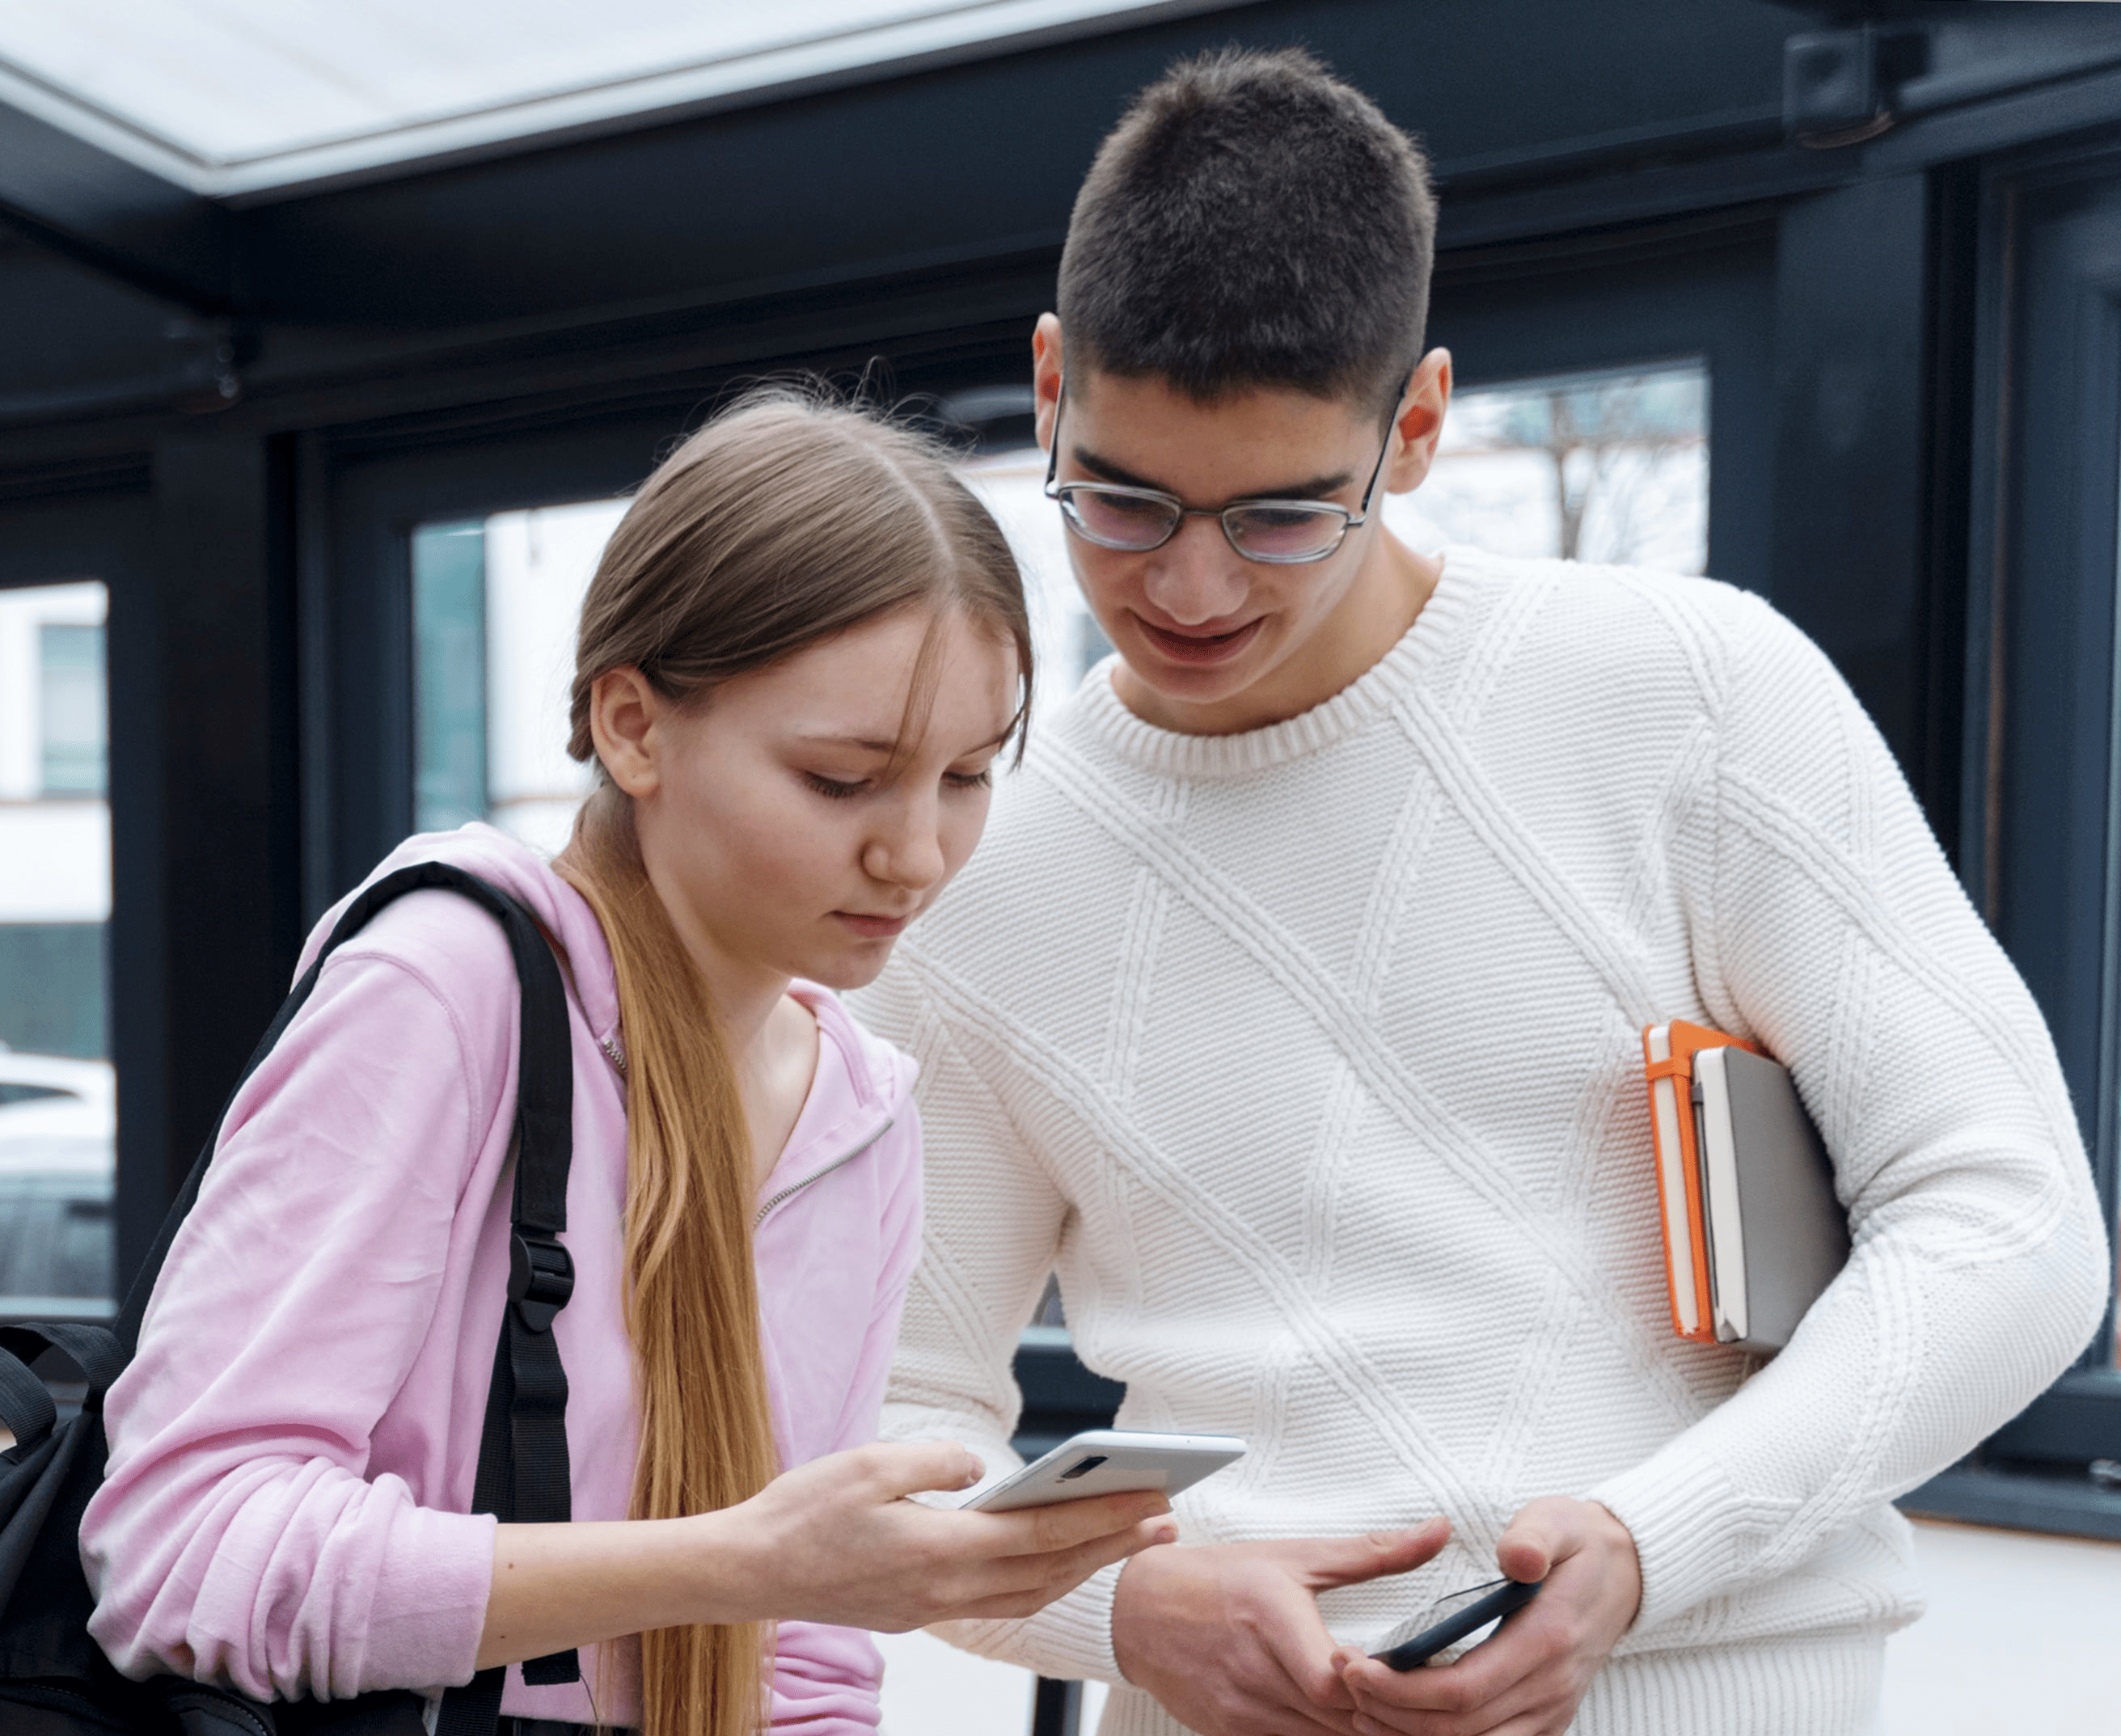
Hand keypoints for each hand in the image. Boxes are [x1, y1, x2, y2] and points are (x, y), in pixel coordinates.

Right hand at [718, 1440, 1177, 1631]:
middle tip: (1167, 1519)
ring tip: (1125, 1538)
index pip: (1043, 1535)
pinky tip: (1056, 1561)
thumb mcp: (870, 1464)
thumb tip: (983, 1469)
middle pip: (1050, 1571)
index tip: (1152, 1499)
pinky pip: (1000, 1602)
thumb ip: (936, 1462)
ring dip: (1084, 1566)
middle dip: (1113, 1544)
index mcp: (939, 1550)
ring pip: (1030, 1594)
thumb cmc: (802, 1511)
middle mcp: (946, 1590)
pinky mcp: (920, 1610)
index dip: (1103, 1517)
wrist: (747, 1571)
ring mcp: (934, 1607)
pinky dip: (1040, 1582)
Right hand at [1112, 1520, 1451, 1735]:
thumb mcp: (1297, 1556)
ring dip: (1359, 1732)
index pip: (1332, 1680)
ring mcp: (1242, 1711)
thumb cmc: (1222, 1578)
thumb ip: (1374, 1552)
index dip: (1374, 1690)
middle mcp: (1255, 1672)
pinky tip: (1350, 1726)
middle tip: (1431, 1708)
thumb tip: (1438, 1532)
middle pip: (1337, 1720)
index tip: (1406, 1679)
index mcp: (1271, 1618)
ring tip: (1399, 1719)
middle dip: (1386, 1718)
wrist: (1142, 1612)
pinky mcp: (1233, 1734)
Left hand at [1331, 1498, 1639, 1735]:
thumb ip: (1534, 1537)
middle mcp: (1550, 1689)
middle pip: (1458, 1729)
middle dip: (1391, 1713)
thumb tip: (1513, 1558)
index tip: (1352, 1665)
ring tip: (1360, 1707)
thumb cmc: (1578, 1543)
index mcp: (1547, 1641)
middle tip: (1341, 1679)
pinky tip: (1401, 1722)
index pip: (1464, 1689)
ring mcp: (1550, 1711)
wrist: (1627, 1574)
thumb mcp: (1558, 1520)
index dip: (1402, 1688)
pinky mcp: (1545, 1720)